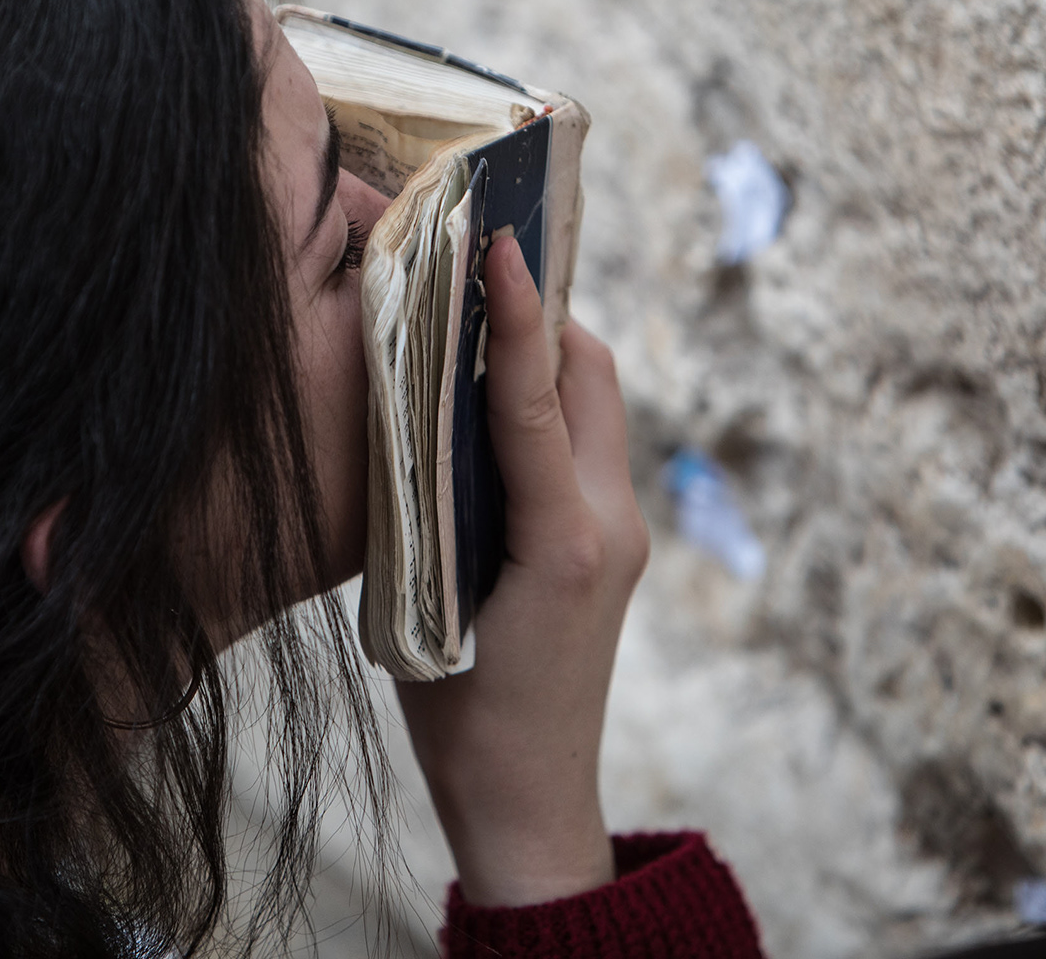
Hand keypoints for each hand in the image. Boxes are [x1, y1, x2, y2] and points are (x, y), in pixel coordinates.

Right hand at [395, 235, 649, 906]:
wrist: (529, 801)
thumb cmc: (464, 720)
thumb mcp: (429, 601)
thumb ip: (436, 504)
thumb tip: (425, 411)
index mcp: (563, 541)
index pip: (536, 397)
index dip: (514, 316)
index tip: (497, 244)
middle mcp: (609, 525)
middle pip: (590, 378)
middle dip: (540, 318)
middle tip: (476, 276)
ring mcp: (619, 536)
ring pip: (593, 407)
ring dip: (546, 359)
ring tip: (477, 328)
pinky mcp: (611, 549)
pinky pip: (585, 448)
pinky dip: (548, 408)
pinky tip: (490, 409)